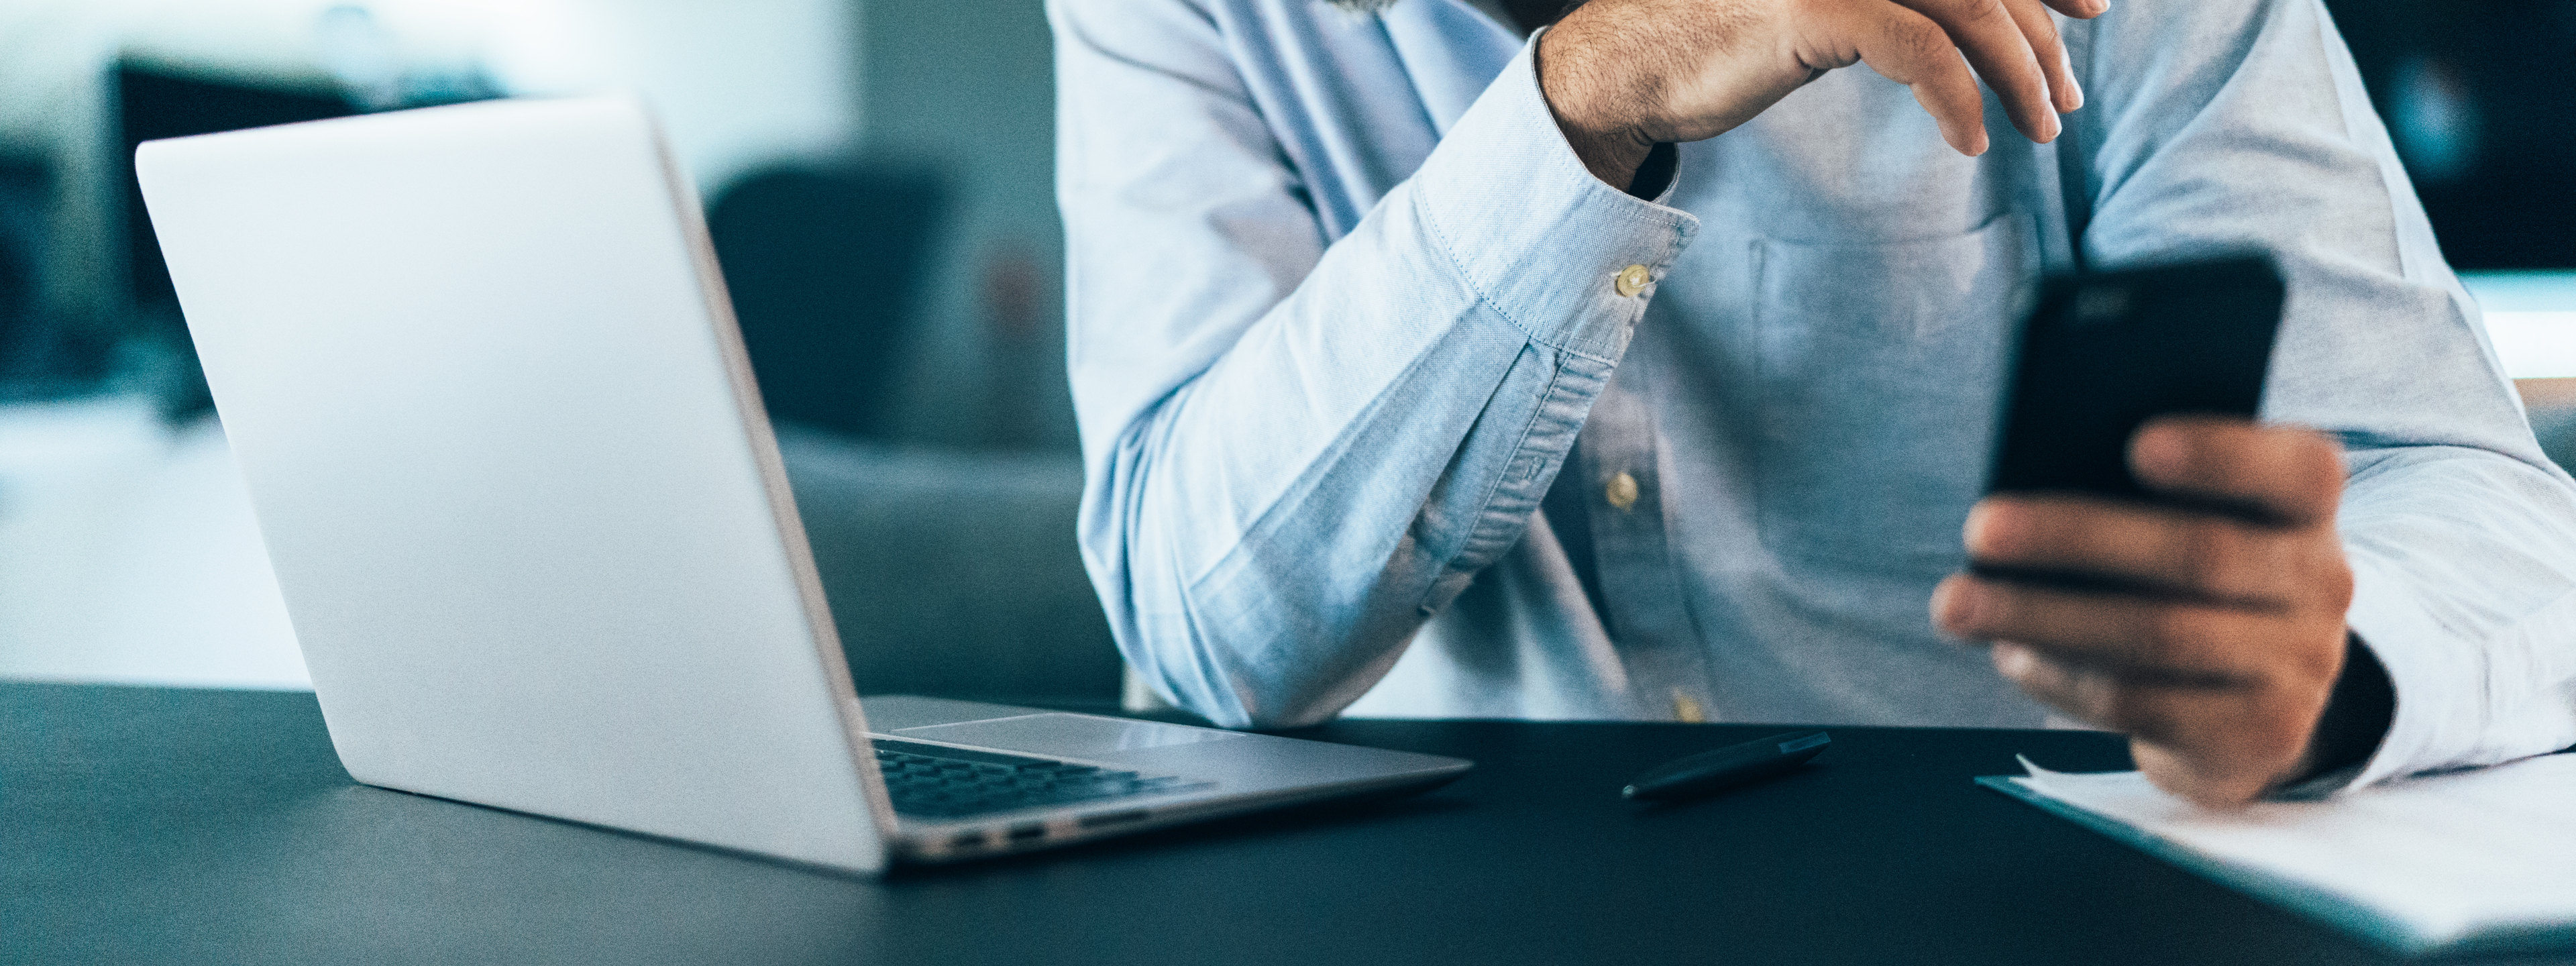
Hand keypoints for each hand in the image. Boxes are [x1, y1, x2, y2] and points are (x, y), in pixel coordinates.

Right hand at [1537, 0, 2102, 185]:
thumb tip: (1977, 27)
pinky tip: (1969, 138)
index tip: (2090, 12)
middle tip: (2066, 98)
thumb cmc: (1721, 38)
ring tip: (2039, 127)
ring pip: (1968, 8)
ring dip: (2019, 73)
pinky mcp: (1810, 9)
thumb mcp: (1821, 7)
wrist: (1627, 63)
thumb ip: (1894, 4)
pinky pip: (1919, 50)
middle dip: (2043, 36)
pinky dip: (1960, 97)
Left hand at [1931, 417, 2356, 806]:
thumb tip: (2027, 485)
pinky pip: (2143, 703)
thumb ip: (2145, 497)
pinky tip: (2009, 654)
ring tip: (1957, 604)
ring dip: (2041, 616)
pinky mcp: (2258, 735)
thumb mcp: (2195, 522)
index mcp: (2307, 509)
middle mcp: (2321, 584)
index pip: (2302, 470)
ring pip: (2158, 636)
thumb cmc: (2193, 579)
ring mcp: (2299, 666)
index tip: (2137, 443)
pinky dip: (2062, 677)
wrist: (2257, 699)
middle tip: (1979, 528)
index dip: (2224, 456)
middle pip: (2200, 554)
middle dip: (2074, 538)